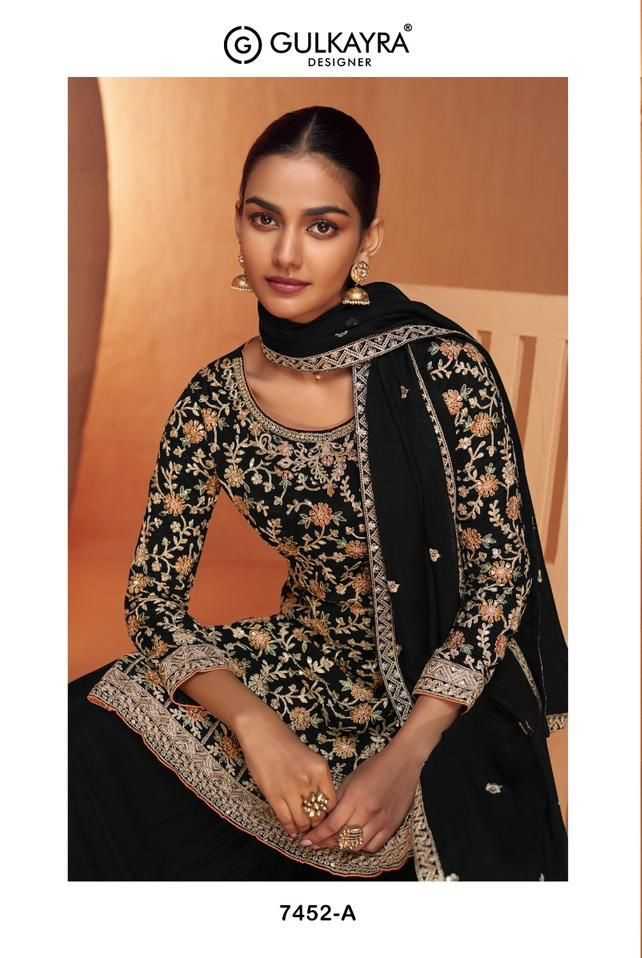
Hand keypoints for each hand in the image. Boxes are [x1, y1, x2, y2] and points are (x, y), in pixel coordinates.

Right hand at [235, 706, 337, 838]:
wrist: (262, 732)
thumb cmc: (285, 742)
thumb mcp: (310, 758)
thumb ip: (317, 779)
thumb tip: (319, 803)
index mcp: (321, 770)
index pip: (331, 803)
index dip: (328, 815)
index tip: (324, 818)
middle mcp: (309, 781)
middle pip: (318, 814)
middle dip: (316, 824)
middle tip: (313, 827)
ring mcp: (291, 789)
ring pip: (302, 820)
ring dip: (303, 828)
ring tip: (301, 829)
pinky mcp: (274, 795)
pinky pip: (285, 819)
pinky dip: (289, 828)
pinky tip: (290, 830)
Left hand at [298, 738, 425, 853]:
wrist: (403, 763)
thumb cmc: (376, 766)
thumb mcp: (351, 778)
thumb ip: (338, 799)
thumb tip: (325, 816)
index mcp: (355, 798)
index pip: (331, 825)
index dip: (317, 836)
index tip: (306, 841)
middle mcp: (368, 812)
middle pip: (342, 838)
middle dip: (325, 843)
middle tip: (314, 844)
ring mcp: (382, 821)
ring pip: (357, 846)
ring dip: (341, 847)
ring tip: (331, 843)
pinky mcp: (392, 826)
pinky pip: (374, 846)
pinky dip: (361, 847)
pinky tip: (354, 842)